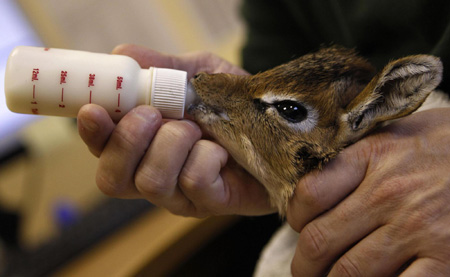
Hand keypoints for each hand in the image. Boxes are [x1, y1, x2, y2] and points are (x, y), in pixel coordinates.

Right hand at [77, 44, 274, 216]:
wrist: (278, 125)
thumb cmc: (233, 104)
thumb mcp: (199, 76)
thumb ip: (163, 67)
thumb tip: (123, 54)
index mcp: (143, 145)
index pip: (101, 149)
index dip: (91, 134)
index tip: (93, 109)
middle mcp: (154, 174)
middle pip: (112, 179)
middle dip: (127, 141)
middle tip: (154, 114)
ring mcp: (181, 195)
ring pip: (151, 182)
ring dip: (172, 144)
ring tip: (197, 128)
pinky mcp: (210, 203)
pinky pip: (193, 182)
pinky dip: (206, 157)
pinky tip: (221, 148)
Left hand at [287, 108, 449, 275]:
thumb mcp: (399, 133)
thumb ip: (358, 158)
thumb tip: (319, 189)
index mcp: (372, 156)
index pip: (308, 195)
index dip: (293, 218)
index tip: (299, 227)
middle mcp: (389, 193)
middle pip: (320, 241)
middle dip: (304, 264)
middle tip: (305, 269)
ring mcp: (418, 228)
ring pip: (348, 272)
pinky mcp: (445, 259)